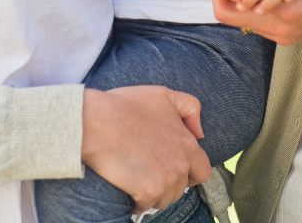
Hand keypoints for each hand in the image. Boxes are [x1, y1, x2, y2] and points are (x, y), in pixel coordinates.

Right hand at [80, 85, 211, 212]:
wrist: (97, 123)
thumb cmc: (127, 106)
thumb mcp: (164, 95)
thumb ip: (190, 108)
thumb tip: (199, 134)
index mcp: (188, 143)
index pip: (204, 171)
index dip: (191, 172)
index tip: (174, 168)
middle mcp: (181, 164)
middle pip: (182, 188)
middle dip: (169, 182)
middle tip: (150, 168)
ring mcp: (166, 180)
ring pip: (165, 199)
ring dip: (154, 192)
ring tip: (137, 174)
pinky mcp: (148, 192)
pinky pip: (146, 206)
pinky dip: (137, 200)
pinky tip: (128, 185)